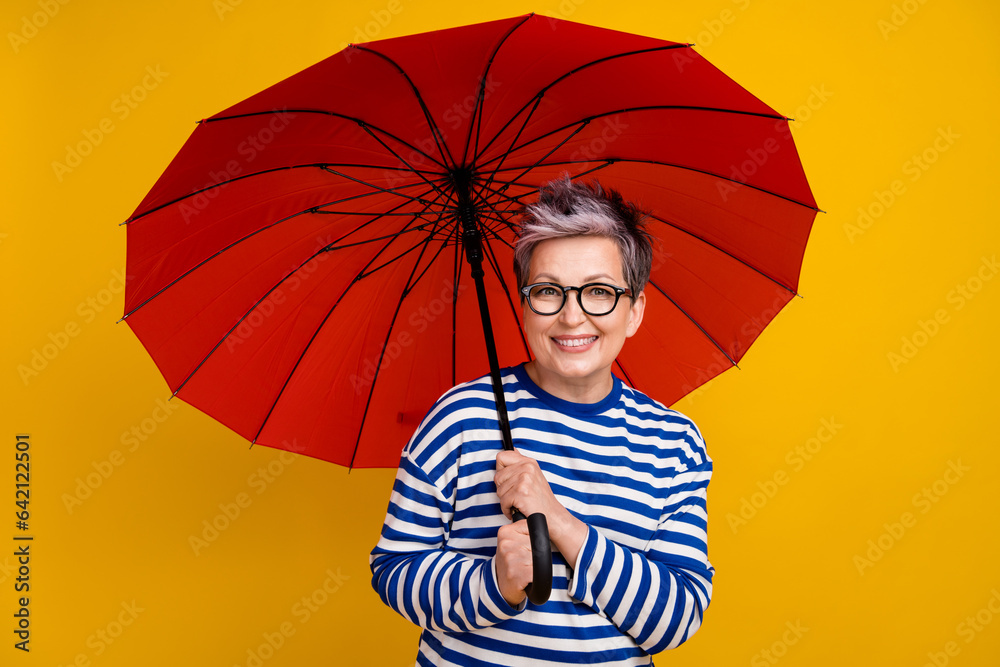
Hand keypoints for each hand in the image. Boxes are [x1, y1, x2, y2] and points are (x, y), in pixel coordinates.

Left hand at [494, 450, 587, 566]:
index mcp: (528, 462)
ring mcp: (524, 479)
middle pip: (497, 476)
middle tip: (516, 495)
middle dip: (503, 489)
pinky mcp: (521, 492)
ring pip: (499, 490)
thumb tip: (512, 449)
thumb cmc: (541, 499)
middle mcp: (527, 467)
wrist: (553, 516)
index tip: (508, 479)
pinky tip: (518, 509)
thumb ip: (520, 463)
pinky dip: (507, 509)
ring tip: (519, 502)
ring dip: (506, 500)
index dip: (501, 470)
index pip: (501, 457)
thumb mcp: (533, 475)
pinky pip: (503, 502)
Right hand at [495, 520, 532, 605]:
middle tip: (525, 560)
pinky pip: (536, 572)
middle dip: (536, 554)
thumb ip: (525, 530)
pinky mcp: (515, 575)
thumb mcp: (513, 540)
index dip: (535, 540)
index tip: (527, 547)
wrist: (500, 584)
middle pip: (537, 545)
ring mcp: (509, 559)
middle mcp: (506, 543)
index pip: (533, 528)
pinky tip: (526, 578)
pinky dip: (535, 577)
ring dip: (535, 566)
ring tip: (525, 568)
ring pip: (538, 559)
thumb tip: (543, 525)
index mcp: (505, 531)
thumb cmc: (511, 561)